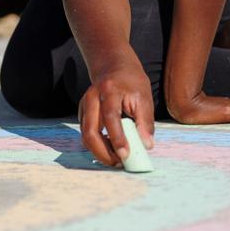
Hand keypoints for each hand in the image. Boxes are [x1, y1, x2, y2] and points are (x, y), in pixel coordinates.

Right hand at [78, 53, 154, 167]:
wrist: (113, 67)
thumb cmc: (131, 82)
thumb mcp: (144, 97)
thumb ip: (145, 122)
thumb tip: (147, 146)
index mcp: (109, 90)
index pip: (111, 117)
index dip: (117, 138)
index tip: (125, 155)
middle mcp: (92, 97)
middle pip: (90, 131)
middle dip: (103, 152)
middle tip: (119, 163)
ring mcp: (84, 105)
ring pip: (85, 136)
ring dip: (99, 152)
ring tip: (117, 159)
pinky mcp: (82, 113)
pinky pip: (86, 134)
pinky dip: (97, 146)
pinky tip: (110, 149)